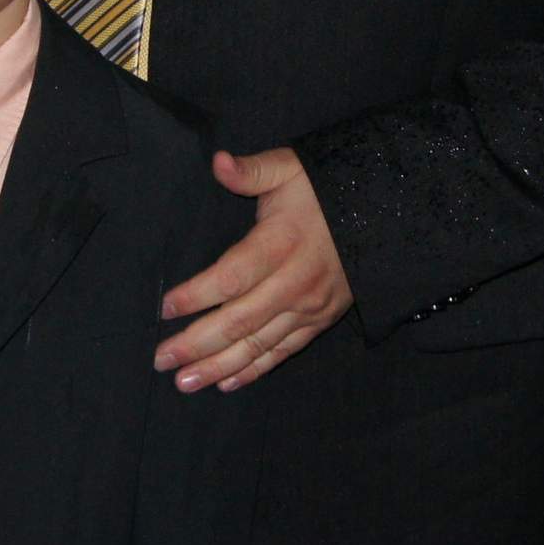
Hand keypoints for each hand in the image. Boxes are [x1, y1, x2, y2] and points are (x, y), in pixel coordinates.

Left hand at [155, 148, 354, 391]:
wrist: (382, 213)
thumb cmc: (325, 190)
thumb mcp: (289, 169)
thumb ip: (252, 171)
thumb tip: (218, 162)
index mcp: (280, 244)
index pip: (231, 276)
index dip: (196, 295)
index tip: (164, 307)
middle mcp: (293, 282)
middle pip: (239, 320)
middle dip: (197, 343)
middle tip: (161, 359)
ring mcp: (308, 307)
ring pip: (258, 344)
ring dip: (219, 366)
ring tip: (185, 382)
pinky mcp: (319, 321)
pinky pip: (282, 351)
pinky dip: (254, 370)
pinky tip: (226, 382)